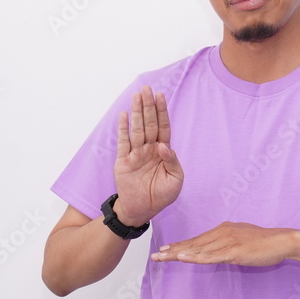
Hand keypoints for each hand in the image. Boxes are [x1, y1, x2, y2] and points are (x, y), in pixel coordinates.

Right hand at [113, 85, 183, 225]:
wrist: (142, 210)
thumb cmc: (162, 195)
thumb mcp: (175, 180)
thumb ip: (172, 161)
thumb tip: (163, 146)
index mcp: (163, 151)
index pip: (163, 127)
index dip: (162, 111)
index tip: (161, 96)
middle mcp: (149, 149)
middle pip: (150, 123)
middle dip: (148, 106)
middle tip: (147, 88)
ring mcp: (136, 153)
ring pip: (137, 129)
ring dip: (136, 112)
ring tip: (137, 96)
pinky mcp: (123, 161)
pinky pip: (123, 142)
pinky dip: (123, 129)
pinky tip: (123, 115)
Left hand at [150, 222, 296, 266]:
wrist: (282, 241)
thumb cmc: (265, 242)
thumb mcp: (243, 239)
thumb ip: (229, 243)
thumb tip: (220, 249)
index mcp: (224, 229)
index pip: (198, 239)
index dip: (181, 245)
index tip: (166, 250)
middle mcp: (222, 233)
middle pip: (193, 243)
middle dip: (173, 250)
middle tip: (156, 256)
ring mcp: (227, 242)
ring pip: (198, 250)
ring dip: (178, 254)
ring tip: (162, 259)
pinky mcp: (233, 252)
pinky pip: (210, 256)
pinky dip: (195, 258)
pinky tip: (183, 259)